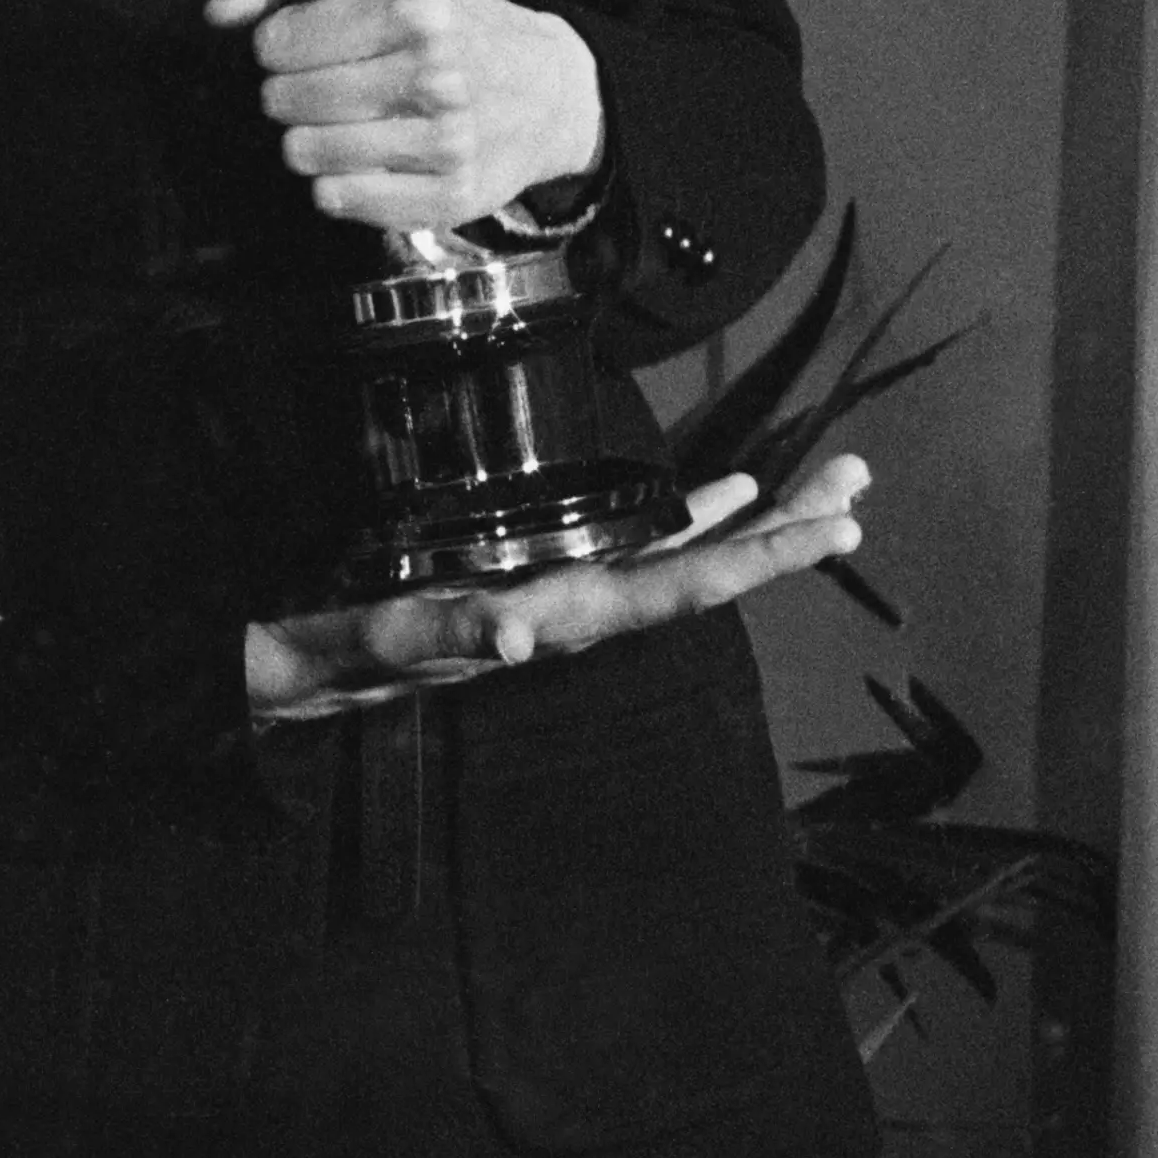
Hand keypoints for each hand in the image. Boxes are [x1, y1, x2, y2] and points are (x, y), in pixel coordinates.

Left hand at [204, 0, 601, 228]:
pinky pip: (342, 201)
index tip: (296, 43)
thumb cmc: (450, 22)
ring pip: (307, 155)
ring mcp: (447, 141)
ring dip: (307, 140)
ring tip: (336, 122)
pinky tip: (359, 159)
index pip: (281, 41)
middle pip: (286, 101)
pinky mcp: (452, 196)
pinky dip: (336, 184)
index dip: (275, 44)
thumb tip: (219, 13)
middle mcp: (436, 74)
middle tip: (315, 86)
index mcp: (417, 8)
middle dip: (286, 93)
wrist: (549, 89)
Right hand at [244, 452, 870, 717]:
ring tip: (828, 481)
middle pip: (708, 570)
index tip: (833, 530)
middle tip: (861, 481)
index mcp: (559, 619)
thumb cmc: (334, 658)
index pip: (682, 589)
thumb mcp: (381, 640)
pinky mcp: (544, 580)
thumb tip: (515, 635)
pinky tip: (727, 491)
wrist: (295, 677)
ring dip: (759, 520)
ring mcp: (569, 596)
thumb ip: (446, 633)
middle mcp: (581, 611)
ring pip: (684, 555)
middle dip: (788, 529)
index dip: (760, 557)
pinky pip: (639, 545)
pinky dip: (690, 516)